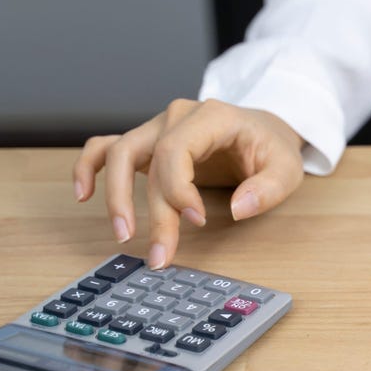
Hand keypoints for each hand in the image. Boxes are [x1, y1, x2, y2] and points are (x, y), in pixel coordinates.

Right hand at [72, 99, 305, 267]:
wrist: (263, 131)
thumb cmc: (271, 149)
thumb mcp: (287, 168)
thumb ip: (268, 189)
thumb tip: (238, 209)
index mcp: (211, 116)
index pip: (178, 150)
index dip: (179, 189)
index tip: (197, 222)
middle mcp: (177, 117)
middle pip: (148, 160)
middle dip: (152, 211)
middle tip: (159, 253)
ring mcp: (157, 128)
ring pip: (119, 154)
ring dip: (114, 196)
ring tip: (122, 235)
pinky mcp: (148, 143)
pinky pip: (106, 147)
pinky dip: (89, 167)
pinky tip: (83, 195)